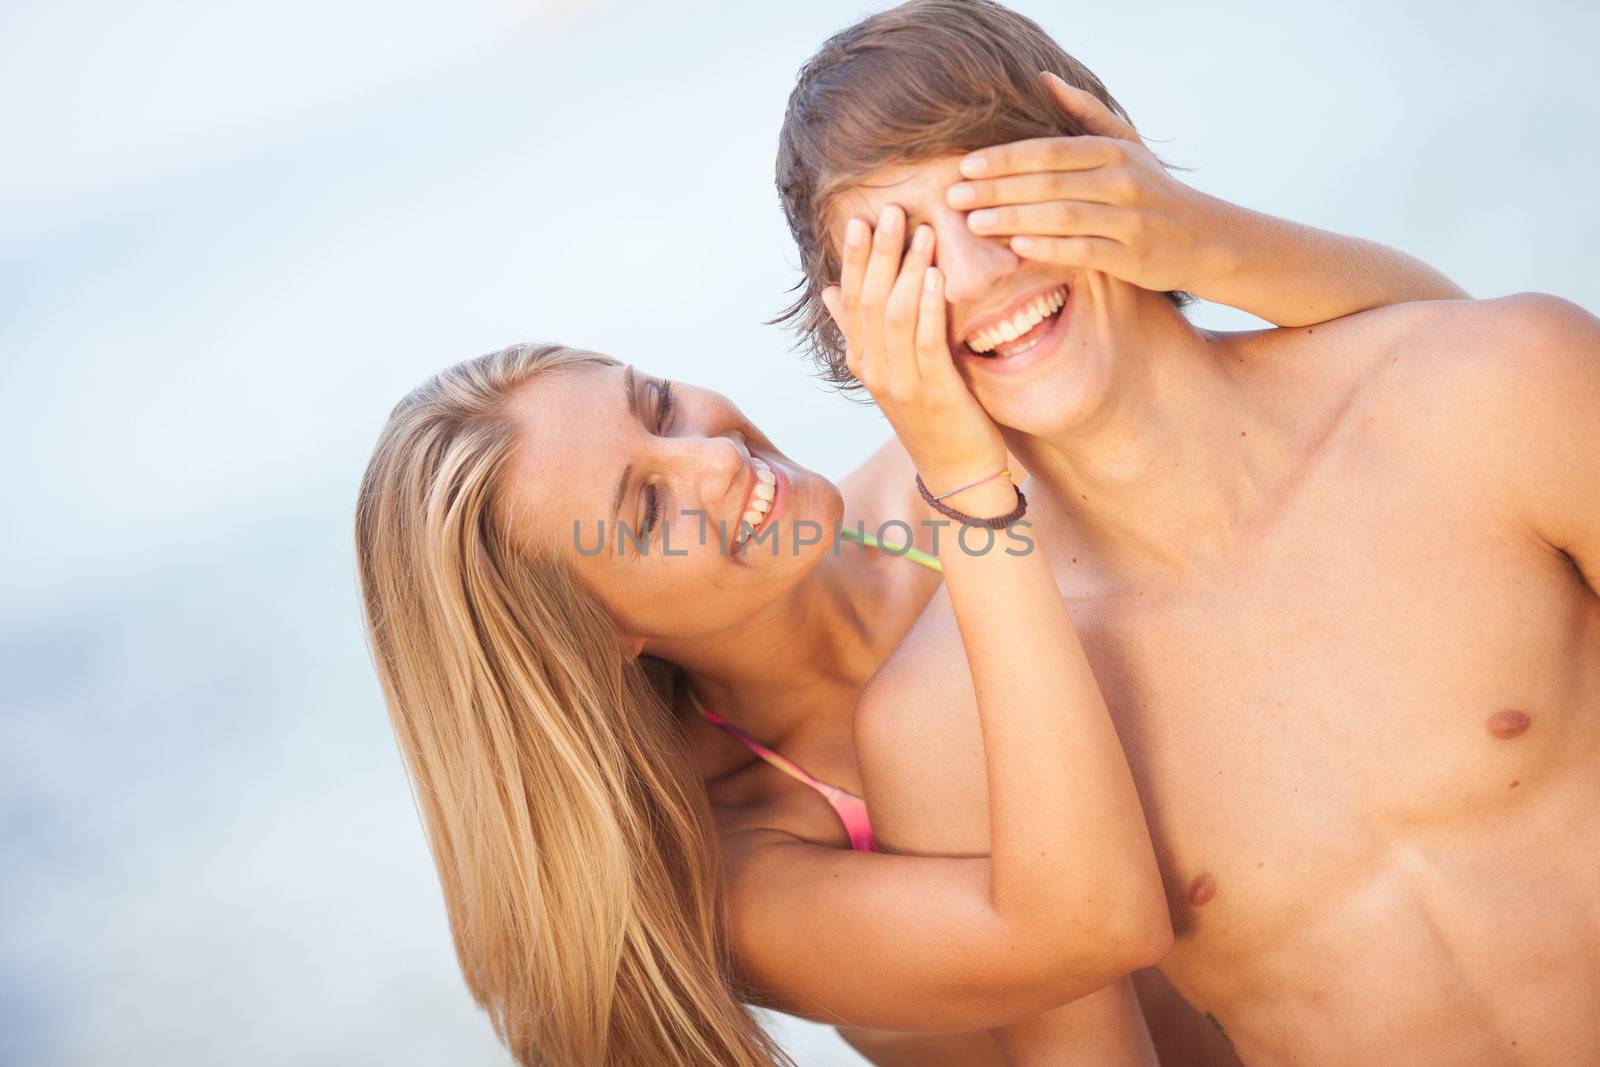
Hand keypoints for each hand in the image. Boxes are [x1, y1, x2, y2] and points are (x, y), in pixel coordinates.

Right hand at [820, 206, 1011, 509]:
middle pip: (870, 300)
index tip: (862, 218)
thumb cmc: (932, 415)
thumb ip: (864, 330)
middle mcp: (874, 369)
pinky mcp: (933, 393)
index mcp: (863, 359)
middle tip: (891, 210)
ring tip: (921, 231)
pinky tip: (935, 277)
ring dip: (907, 270)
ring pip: (895, 316)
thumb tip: (832, 290)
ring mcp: (900, 383)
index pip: (852, 299)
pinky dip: (929, 307)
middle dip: (880, 253)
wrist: (956, 471)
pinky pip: (926, 343)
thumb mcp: (893, 368)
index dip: (856, 258)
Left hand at [947, 70, 1228, 294]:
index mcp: (1112, 151)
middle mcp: (1122, 180)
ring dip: (1014, 218)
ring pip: (1062, 216)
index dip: (1005, 158)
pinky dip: (1050, 248)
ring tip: (975, 223)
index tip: (965, 165)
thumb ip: (1085, 113)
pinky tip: (1017, 248)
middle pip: (1048, 182)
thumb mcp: (1127, 144)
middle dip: (997, 188)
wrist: (1206, 238)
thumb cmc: (1154, 190)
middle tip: (954, 196)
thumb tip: (1042, 78)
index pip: (1049, 150)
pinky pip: (1084, 250)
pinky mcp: (1132, 257)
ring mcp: (1128, 220)